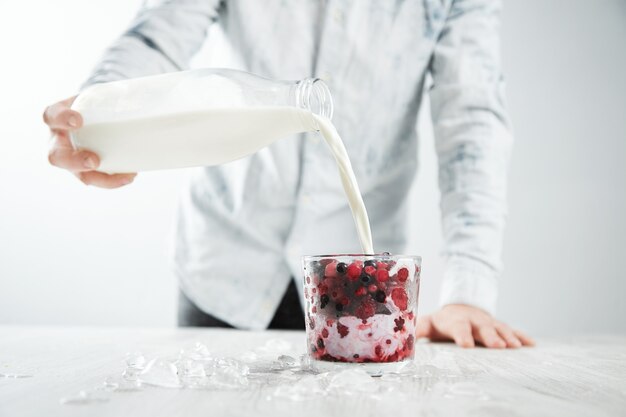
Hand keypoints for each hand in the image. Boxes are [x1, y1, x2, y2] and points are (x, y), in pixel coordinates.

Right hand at [44, 96, 136, 187]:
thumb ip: (110, 94)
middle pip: (57, 156)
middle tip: (93, 161)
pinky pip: (96, 179)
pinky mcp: (84, 171)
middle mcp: (58, 141)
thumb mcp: (94, 95)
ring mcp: (70, 159)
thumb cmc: (91, 104)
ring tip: (125, 176)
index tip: (78, 120)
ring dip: (101, 179)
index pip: (51, 116)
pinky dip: (113, 180)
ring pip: (78, 175)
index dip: (62, 119)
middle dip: (75, 161)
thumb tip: (142, 93)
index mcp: (56, 117)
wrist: (88, 115)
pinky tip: (130, 175)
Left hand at [415, 304, 534, 347]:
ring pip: (500, 328)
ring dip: (508, 337)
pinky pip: (513, 330)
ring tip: (516, 347)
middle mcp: (474, 320)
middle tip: (498, 346)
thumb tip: (407, 337)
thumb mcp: (431, 323)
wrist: (462, 305)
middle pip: (483, 328)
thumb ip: (421, 329)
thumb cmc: (444, 320)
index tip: (466, 345)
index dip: (462, 335)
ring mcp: (489, 322)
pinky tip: (531, 345)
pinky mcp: (500, 325)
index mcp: (456, 320)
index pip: (458, 327)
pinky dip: (522, 336)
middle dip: (491, 336)